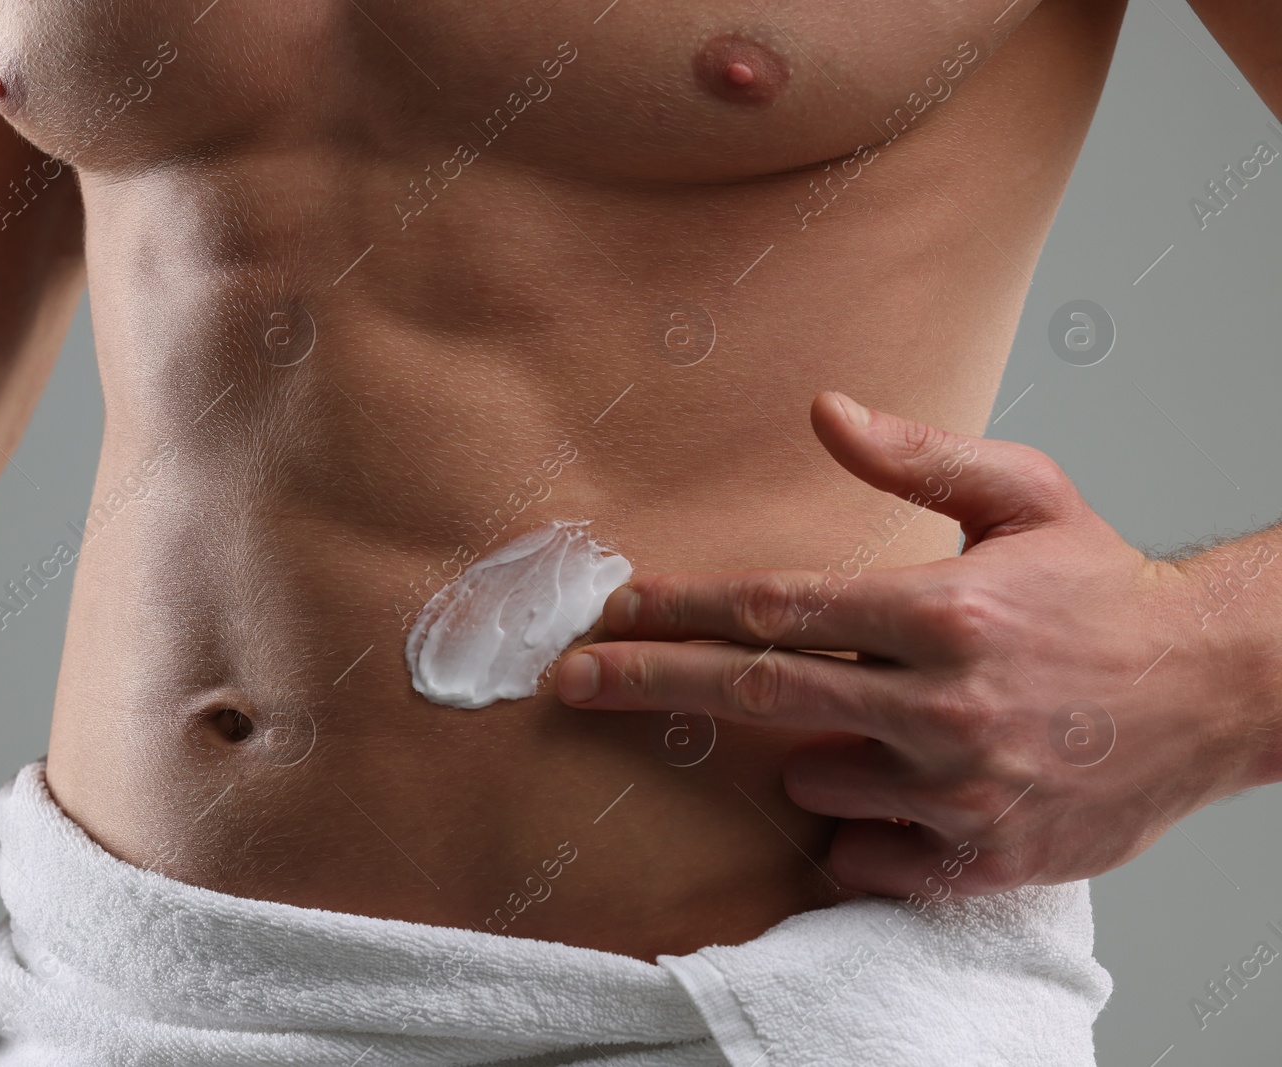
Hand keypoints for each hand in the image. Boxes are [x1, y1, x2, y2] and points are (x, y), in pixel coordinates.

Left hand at [554, 392, 1280, 896]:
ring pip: (810, 779)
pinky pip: (860, 855)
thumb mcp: (1027, 495)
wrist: (1219, 692)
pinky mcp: (980, 860)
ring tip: (881, 720)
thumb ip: (917, 457)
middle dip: (647, 681)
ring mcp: (960, 791)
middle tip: (570, 681)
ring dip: (811, 750)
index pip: (774, 605)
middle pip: (755, 692)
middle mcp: (943, 704)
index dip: (678, 606)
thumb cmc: (1109, 594)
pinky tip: (900, 785)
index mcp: (943, 608)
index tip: (610, 609)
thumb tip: (823, 410)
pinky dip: (856, 824)